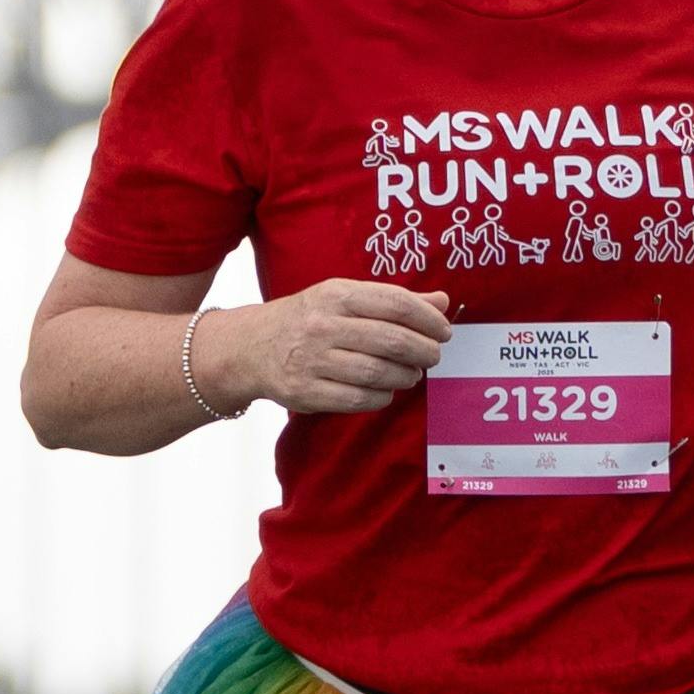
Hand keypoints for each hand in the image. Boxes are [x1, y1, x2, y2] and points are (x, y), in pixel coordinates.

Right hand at [224, 279, 450, 414]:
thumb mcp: (344, 298)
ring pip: (378, 372)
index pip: (395, 303)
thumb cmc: (308, 319)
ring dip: (406, 376)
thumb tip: (442, 302)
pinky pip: (358, 399)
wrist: (250, 347)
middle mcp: (322, 325)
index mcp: (335, 295)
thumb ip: (393, 300)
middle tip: (433, 355)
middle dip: (423, 350)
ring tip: (412, 373)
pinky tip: (387, 389)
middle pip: (391, 340)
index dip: (428, 319)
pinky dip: (382, 396)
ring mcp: (311, 360)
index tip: (444, 331)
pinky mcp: (305, 391)